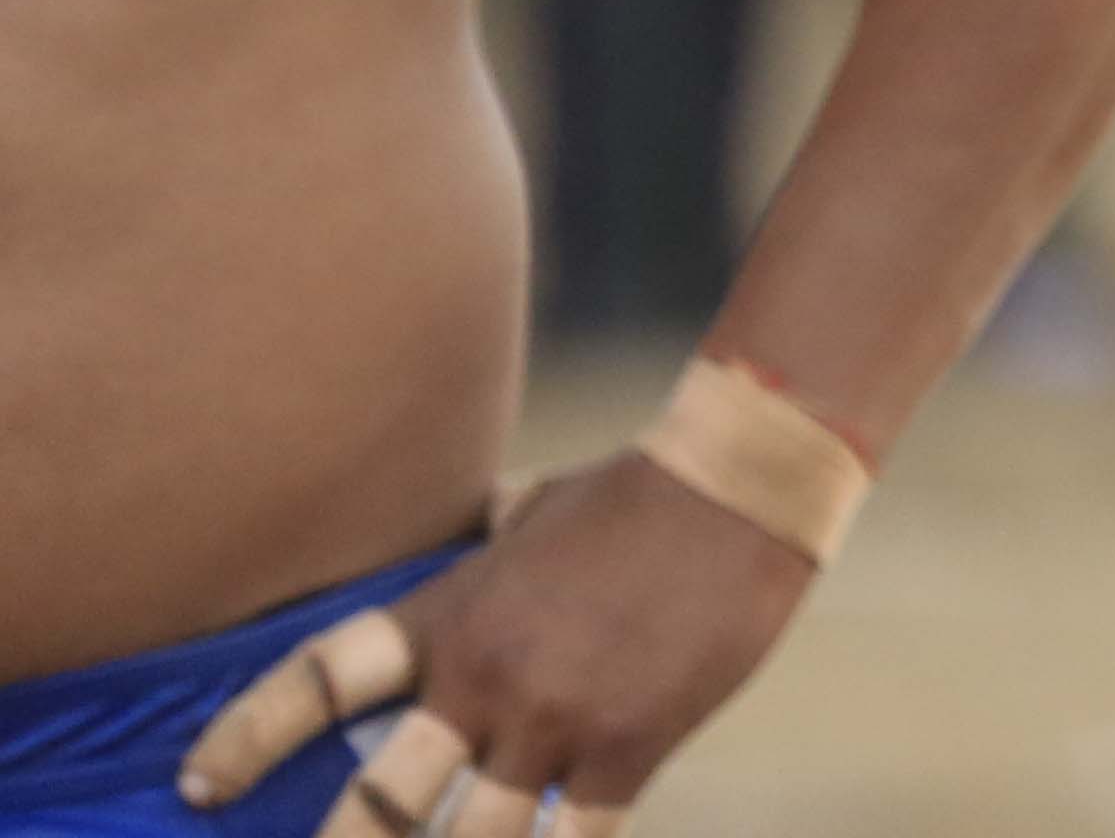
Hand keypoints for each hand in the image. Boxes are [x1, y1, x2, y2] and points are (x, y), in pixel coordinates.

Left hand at [181, 455, 815, 831]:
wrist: (742, 484)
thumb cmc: (634, 487)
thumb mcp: (529, 512)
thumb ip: (481, 549)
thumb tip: (468, 537)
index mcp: (449, 616)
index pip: (317, 681)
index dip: (246, 738)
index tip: (198, 786)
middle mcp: (485, 679)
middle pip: (381, 805)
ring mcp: (557, 720)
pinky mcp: (630, 747)